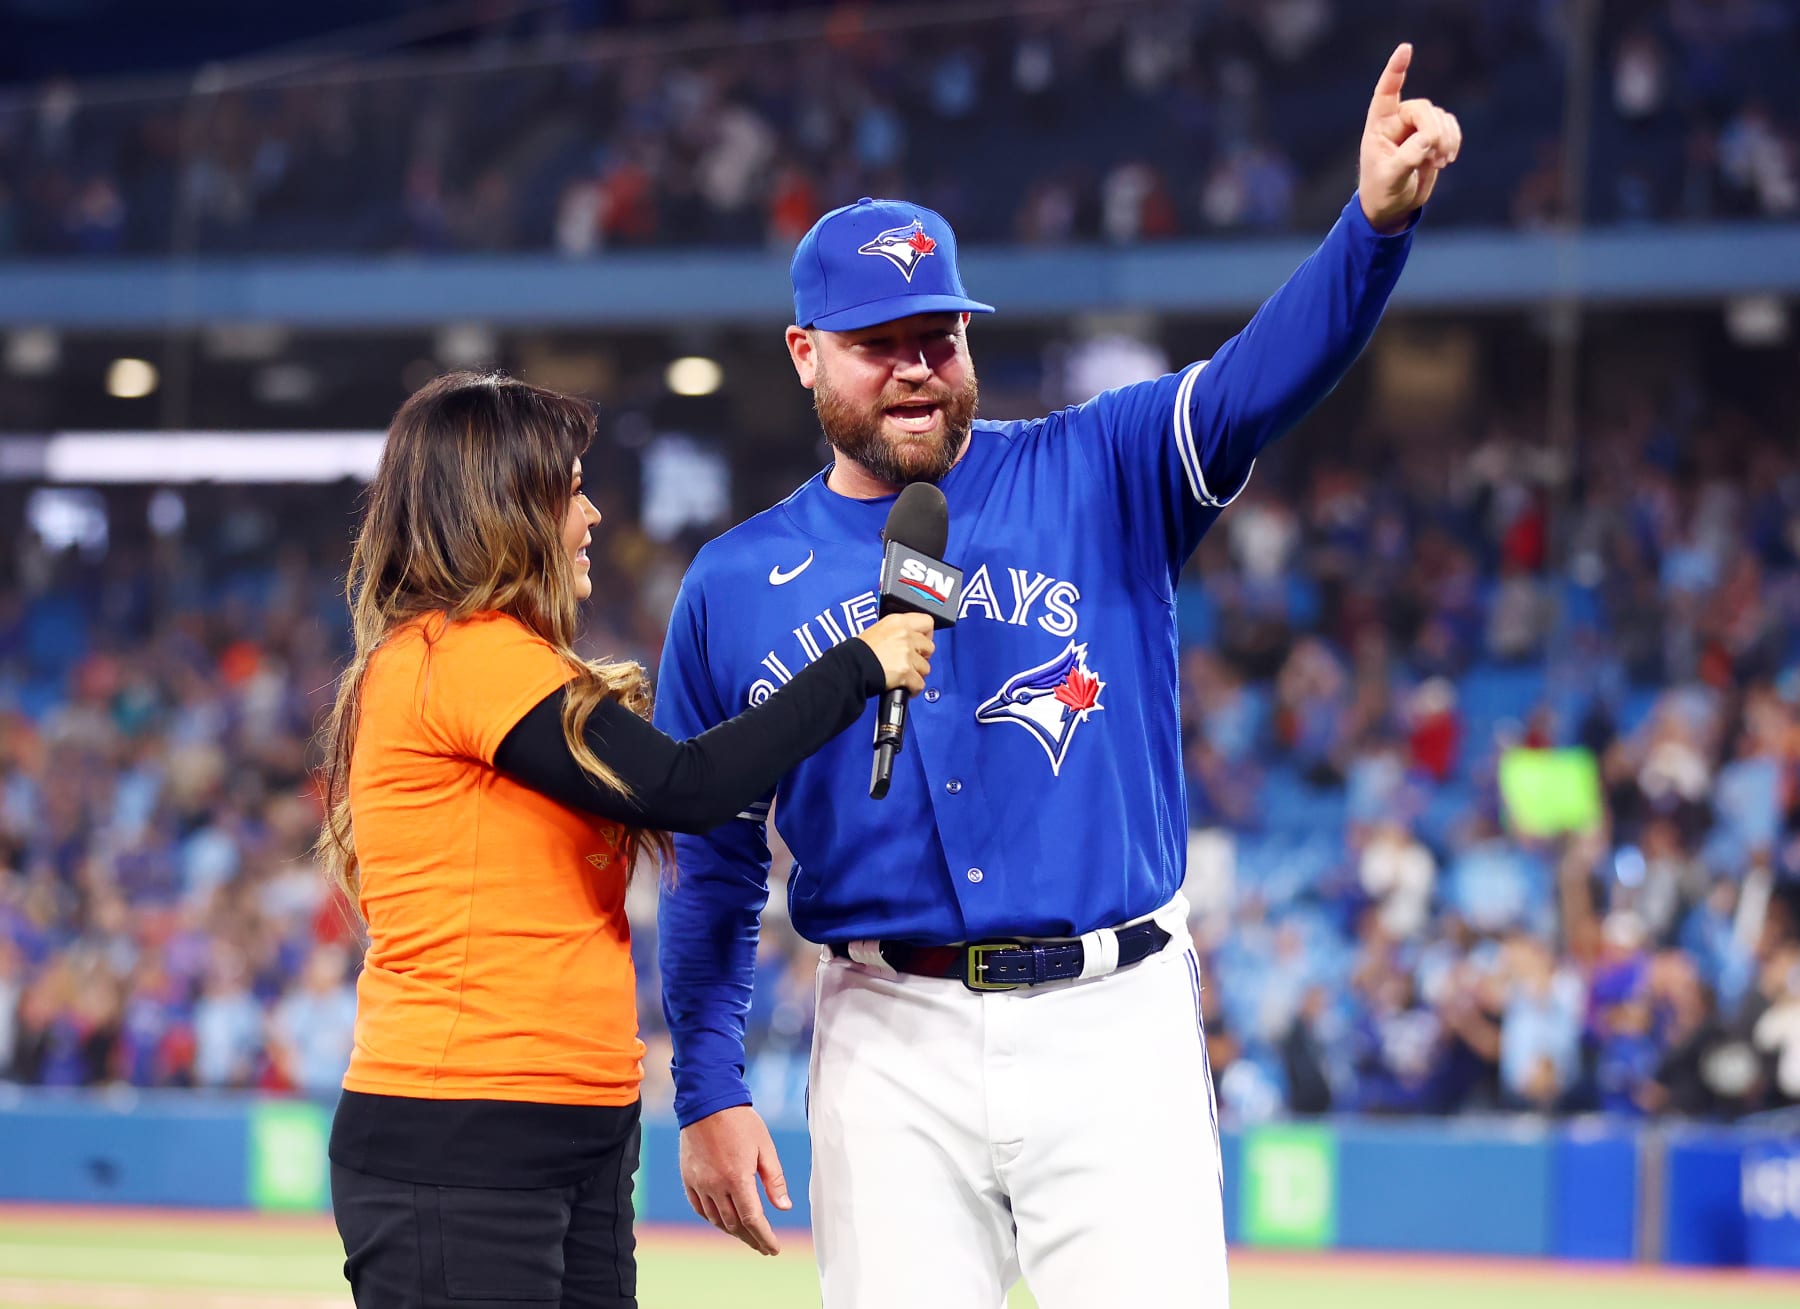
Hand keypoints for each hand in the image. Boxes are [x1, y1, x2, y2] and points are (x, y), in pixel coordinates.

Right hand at [679, 1104, 791, 1255]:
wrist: (707, 1102)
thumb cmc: (741, 1122)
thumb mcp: (765, 1148)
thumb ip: (774, 1180)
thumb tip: (783, 1207)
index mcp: (738, 1178)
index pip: (752, 1219)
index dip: (764, 1237)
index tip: (774, 1249)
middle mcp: (716, 1186)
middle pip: (734, 1224)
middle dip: (751, 1238)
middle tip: (764, 1246)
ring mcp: (699, 1183)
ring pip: (716, 1219)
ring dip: (733, 1231)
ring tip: (747, 1235)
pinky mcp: (688, 1178)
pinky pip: (700, 1208)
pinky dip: (714, 1218)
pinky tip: (724, 1220)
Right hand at [856, 612, 934, 694]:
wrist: (850, 669)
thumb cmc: (858, 653)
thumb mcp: (877, 631)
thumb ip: (897, 632)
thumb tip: (910, 638)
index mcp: (898, 621)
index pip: (927, 622)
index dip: (927, 635)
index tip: (921, 642)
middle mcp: (904, 635)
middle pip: (929, 647)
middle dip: (921, 657)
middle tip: (910, 662)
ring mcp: (906, 653)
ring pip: (925, 667)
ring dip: (916, 673)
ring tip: (902, 675)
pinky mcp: (906, 671)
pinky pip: (919, 683)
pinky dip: (912, 688)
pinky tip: (903, 686)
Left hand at [1359, 43, 1461, 232]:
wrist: (1393, 207)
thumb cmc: (1382, 192)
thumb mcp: (1390, 178)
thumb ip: (1407, 157)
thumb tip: (1429, 139)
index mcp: (1379, 126)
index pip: (1387, 92)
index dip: (1396, 70)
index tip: (1406, 48)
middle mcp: (1398, 121)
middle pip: (1424, 109)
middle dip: (1434, 131)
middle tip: (1435, 158)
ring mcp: (1417, 127)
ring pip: (1441, 117)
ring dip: (1446, 139)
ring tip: (1439, 162)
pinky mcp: (1433, 136)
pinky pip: (1451, 127)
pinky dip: (1454, 141)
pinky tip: (1446, 159)